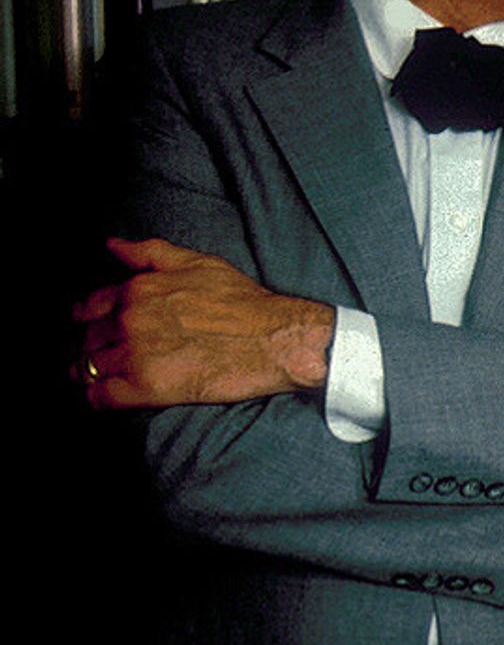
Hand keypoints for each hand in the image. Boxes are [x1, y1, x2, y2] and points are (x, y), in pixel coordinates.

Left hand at [72, 237, 333, 408]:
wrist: (275, 340)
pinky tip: (105, 397)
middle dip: (92, 347)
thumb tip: (111, 246)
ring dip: (89, 374)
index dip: (89, 319)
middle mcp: (128, 320)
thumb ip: (150, 253)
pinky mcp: (146, 388)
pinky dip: (96, 399)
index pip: (90, 307)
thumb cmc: (243, 302)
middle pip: (86, 339)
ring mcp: (134, 355)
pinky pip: (99, 397)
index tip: (96, 329)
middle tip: (104, 356)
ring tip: (99, 379)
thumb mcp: (198, 263)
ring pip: (86, 368)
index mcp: (137, 290)